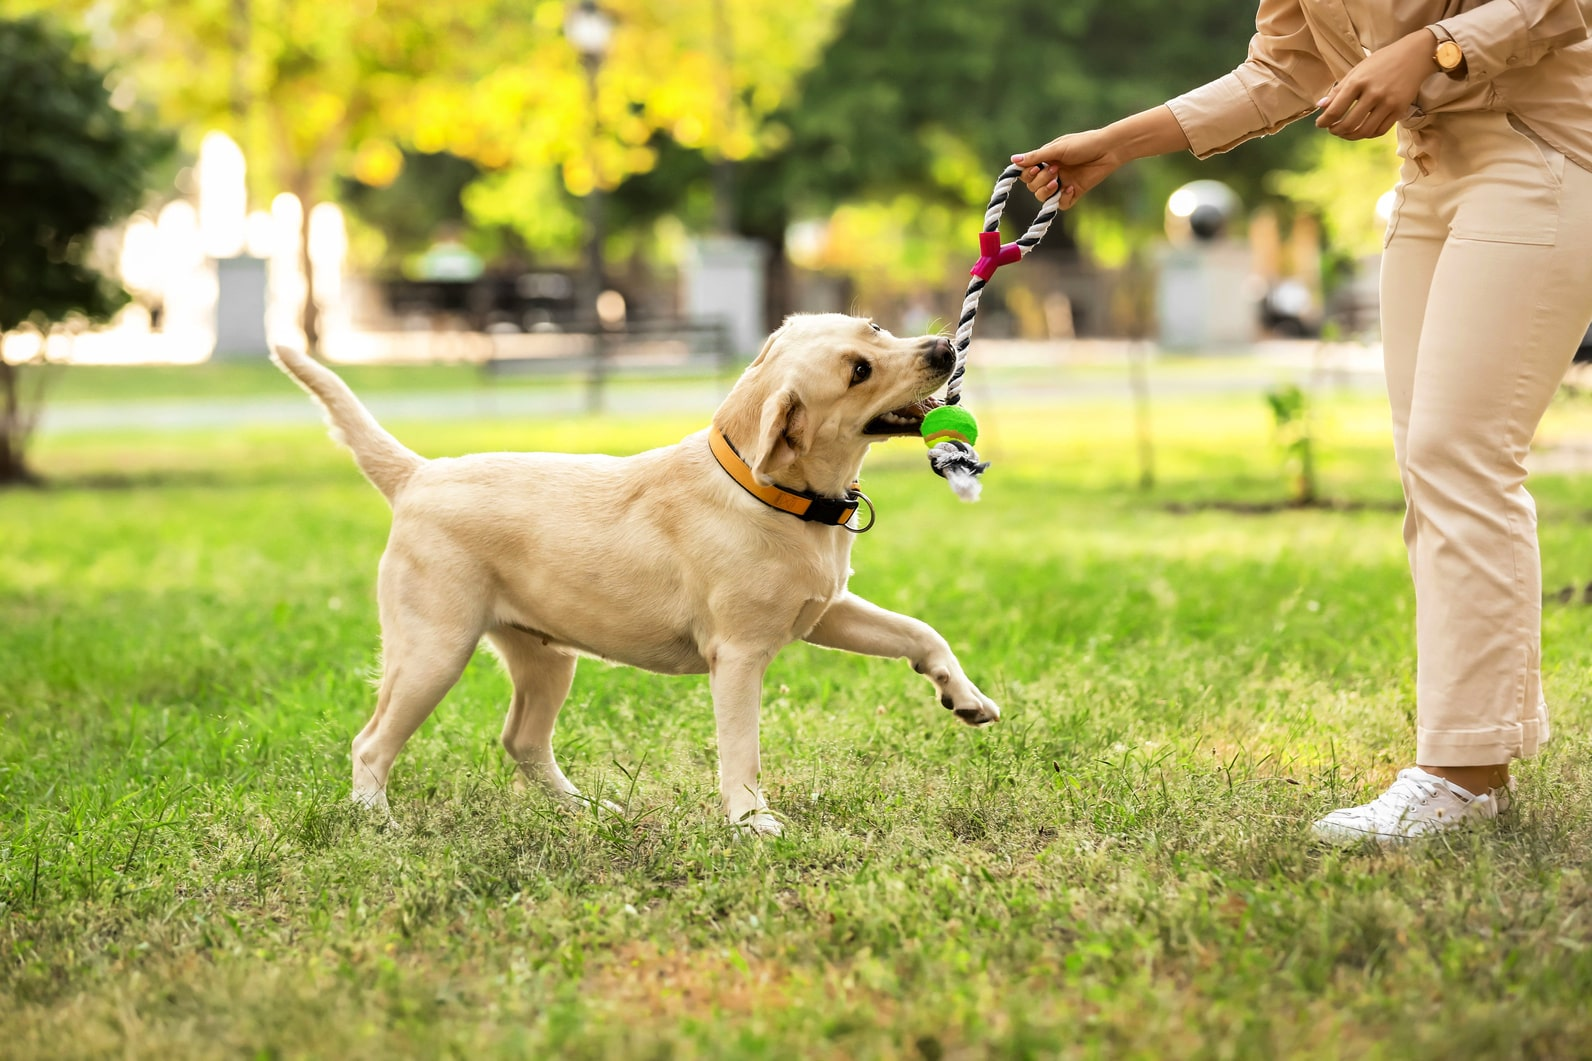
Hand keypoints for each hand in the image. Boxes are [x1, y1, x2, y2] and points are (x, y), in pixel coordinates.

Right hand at [1010, 129, 1121, 208]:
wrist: (1108, 150)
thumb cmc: (1084, 143)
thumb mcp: (1057, 149)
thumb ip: (1036, 157)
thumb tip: (1013, 160)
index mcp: (1045, 161)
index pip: (1026, 174)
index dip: (1027, 175)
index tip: (1035, 169)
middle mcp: (1051, 174)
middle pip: (1032, 187)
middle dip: (1040, 181)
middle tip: (1055, 170)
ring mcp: (1061, 184)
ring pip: (1043, 198)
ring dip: (1047, 191)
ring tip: (1059, 181)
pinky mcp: (1073, 193)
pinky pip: (1061, 204)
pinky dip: (1063, 199)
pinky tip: (1071, 188)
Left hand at [1316, 29, 1436, 139]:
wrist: (1416, 54)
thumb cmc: (1382, 61)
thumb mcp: (1358, 69)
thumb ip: (1339, 89)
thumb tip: (1321, 106)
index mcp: (1358, 81)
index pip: (1335, 110)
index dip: (1323, 122)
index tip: (1320, 124)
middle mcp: (1373, 93)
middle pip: (1348, 124)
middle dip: (1335, 131)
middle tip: (1332, 129)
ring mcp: (1388, 102)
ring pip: (1364, 131)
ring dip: (1350, 136)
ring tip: (1345, 132)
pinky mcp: (1400, 109)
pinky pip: (1380, 130)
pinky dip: (1367, 134)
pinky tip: (1362, 130)